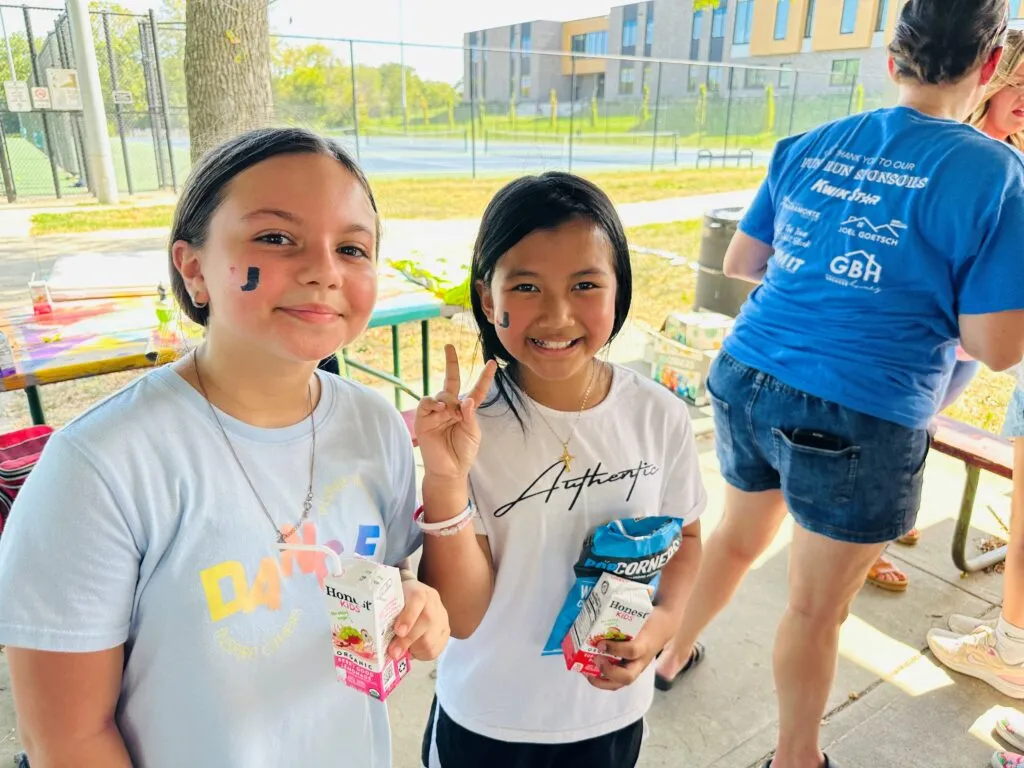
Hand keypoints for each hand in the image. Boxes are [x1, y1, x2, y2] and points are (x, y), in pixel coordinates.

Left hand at [387, 579, 450, 661]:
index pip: (417, 599)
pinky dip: (422, 654)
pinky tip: (414, 650)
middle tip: (393, 652)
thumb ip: (384, 615)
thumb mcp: (390, 601)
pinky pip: (436, 649)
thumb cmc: (397, 602)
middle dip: (408, 640)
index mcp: (418, 590)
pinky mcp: (446, 631)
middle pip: (427, 621)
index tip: (398, 631)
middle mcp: (433, 601)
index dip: (409, 616)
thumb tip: (376, 641)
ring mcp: (442, 617)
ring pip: (432, 639)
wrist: (413, 598)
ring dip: (414, 649)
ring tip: (403, 650)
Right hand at [415, 344, 496, 479]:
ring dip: (447, 399)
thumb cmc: (463, 452)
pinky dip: (432, 402)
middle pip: (451, 380)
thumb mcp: (473, 433)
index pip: (476, 389)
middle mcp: (451, 407)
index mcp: (466, 410)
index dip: (484, 377)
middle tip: (449, 346)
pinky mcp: (424, 419)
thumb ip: (470, 416)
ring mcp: (436, 412)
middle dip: (451, 363)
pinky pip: (426, 403)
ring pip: (441, 393)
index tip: (492, 363)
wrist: (448, 470)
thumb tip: (467, 399)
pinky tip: (439, 408)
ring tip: (449, 412)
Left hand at [587, 607, 677, 690]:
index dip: (615, 649)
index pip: (632, 651)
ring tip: (587, 673)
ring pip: (620, 684)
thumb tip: (600, 604)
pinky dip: (603, 680)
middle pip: (627, 677)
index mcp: (644, 645)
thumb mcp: (641, 614)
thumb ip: (624, 613)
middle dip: (608, 671)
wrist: (664, 626)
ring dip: (602, 681)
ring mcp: (636, 668)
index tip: (601, 642)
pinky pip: (617, 681)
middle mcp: (641, 661)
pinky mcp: (631, 669)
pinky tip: (590, 672)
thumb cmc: (649, 620)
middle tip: (595, 659)